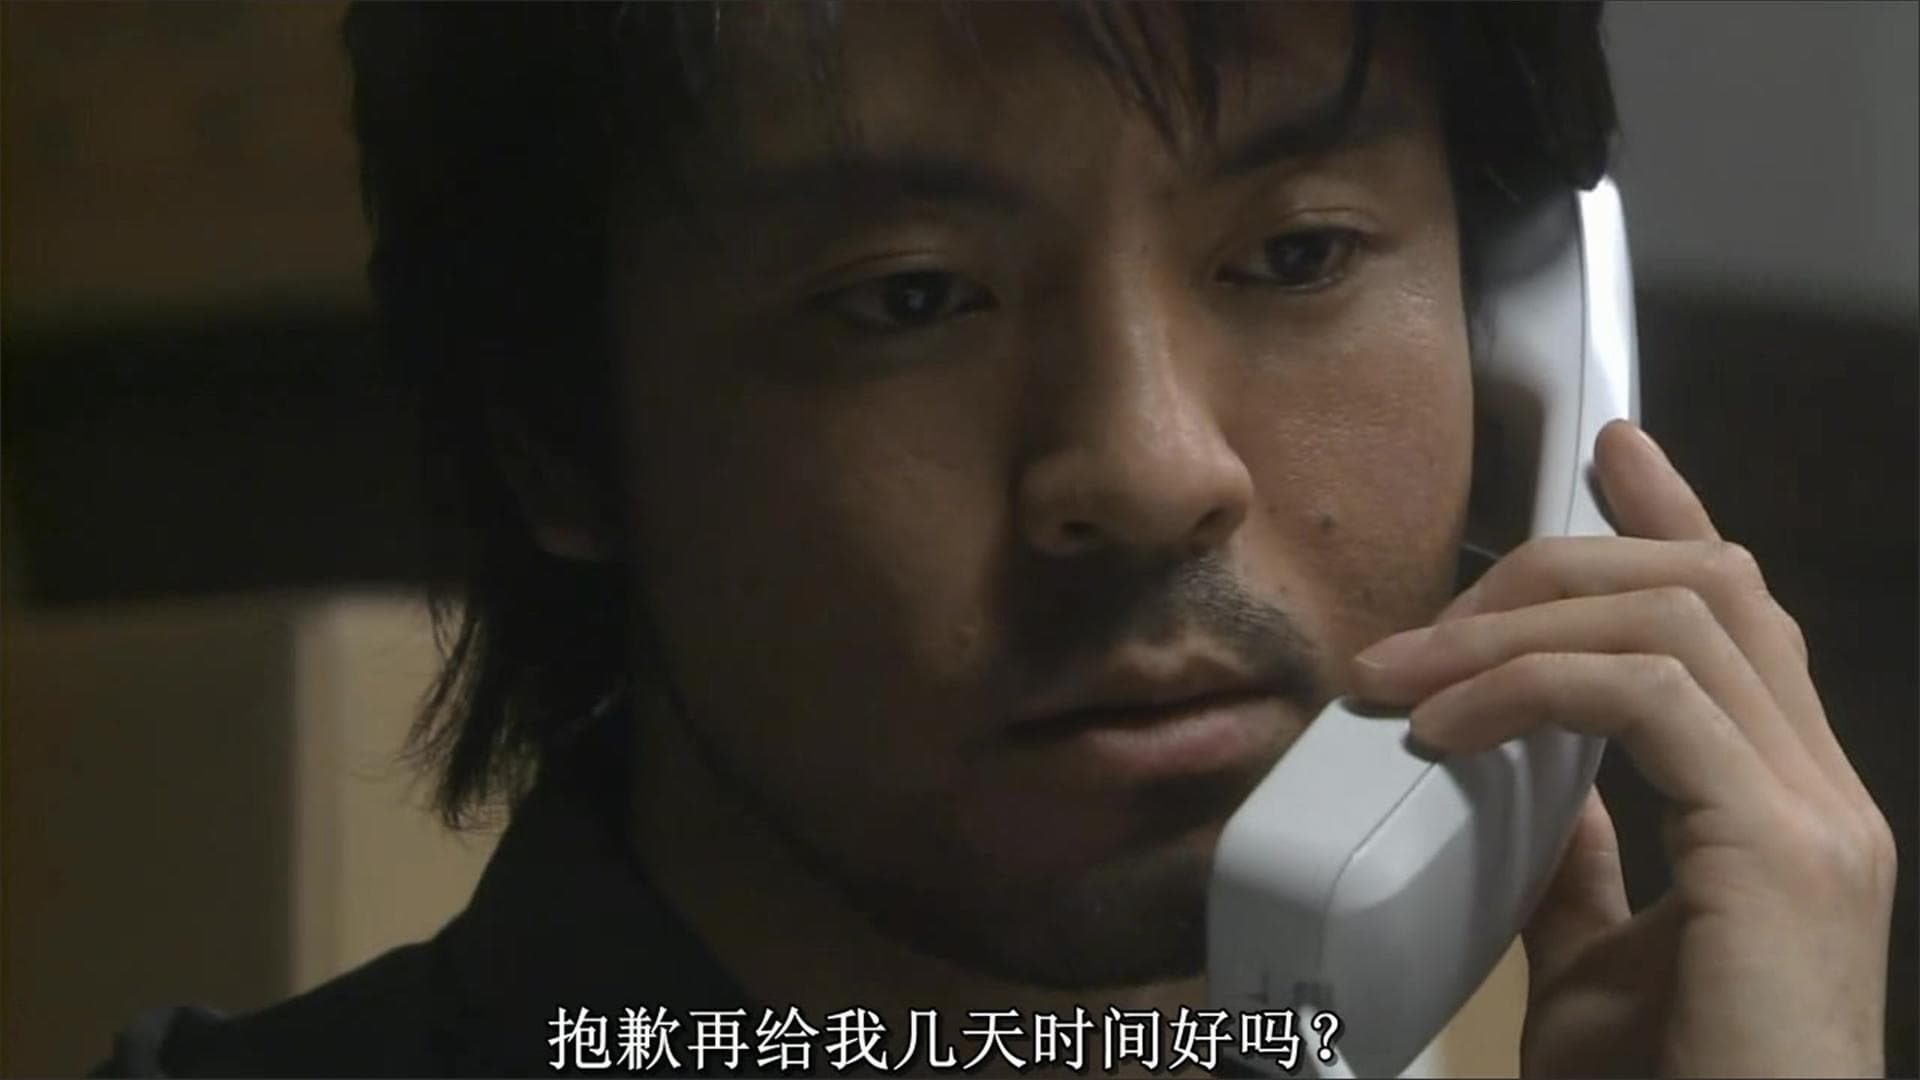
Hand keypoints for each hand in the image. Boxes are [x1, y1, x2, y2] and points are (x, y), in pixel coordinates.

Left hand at [1350, 420, 1896, 1076]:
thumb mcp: (1599, 960)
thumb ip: (1583, 869)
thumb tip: (1528, 791)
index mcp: (1785, 805)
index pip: (1744, 618)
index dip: (1677, 519)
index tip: (1611, 456)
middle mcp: (1821, 791)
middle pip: (1707, 588)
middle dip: (1557, 568)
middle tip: (1425, 621)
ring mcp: (1814, 815)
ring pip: (1675, 619)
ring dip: (1513, 626)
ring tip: (1401, 678)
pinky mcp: (1780, 849)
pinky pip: (1644, 697)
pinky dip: (1525, 687)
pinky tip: (1444, 728)